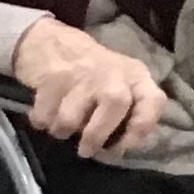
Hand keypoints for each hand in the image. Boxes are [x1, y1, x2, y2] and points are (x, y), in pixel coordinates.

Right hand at [13, 17, 169, 158]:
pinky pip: (45, 115)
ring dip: (61, 131)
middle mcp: (113, 72)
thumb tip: (114, 150)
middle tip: (85, 151)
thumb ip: (125, 114)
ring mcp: (82, 73)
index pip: (153, 101)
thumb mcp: (120, 85)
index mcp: (136, 76)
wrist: (51, 42)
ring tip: (60, 127)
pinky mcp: (52, 77)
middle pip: (115, 104)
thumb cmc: (91, 74)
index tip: (120, 148)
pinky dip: (41, 121)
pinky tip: (44, 114)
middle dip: (96, 135)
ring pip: (70, 118)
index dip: (140, 129)